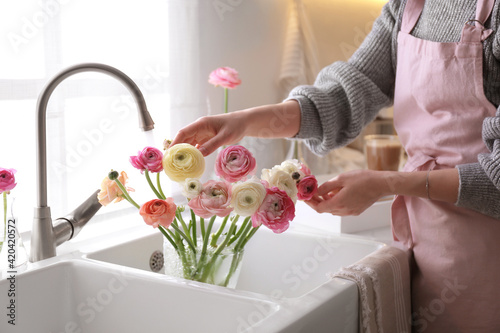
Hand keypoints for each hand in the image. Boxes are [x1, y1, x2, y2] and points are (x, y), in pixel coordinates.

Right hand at [170, 100, 300, 155]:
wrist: (243, 123)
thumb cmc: (235, 126)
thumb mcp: (225, 136)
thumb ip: (212, 145)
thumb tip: (199, 155)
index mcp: (201, 124)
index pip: (184, 132)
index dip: (175, 142)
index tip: (169, 153)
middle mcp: (199, 128)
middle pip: (183, 139)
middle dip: (176, 150)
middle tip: (170, 163)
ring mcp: (202, 134)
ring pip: (189, 144)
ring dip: (183, 153)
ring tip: (177, 165)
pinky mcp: (206, 139)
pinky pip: (196, 148)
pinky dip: (192, 155)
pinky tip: (189, 163)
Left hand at [305, 170, 389, 215]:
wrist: (381, 184)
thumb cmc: (363, 179)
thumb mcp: (341, 179)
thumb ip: (326, 186)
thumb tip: (315, 191)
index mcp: (339, 203)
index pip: (319, 208)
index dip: (310, 203)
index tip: (305, 197)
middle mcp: (344, 211)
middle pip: (325, 209)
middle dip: (317, 201)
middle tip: (312, 192)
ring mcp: (351, 212)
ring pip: (333, 209)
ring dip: (327, 202)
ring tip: (326, 190)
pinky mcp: (356, 211)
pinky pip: (341, 209)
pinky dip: (336, 202)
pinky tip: (338, 193)